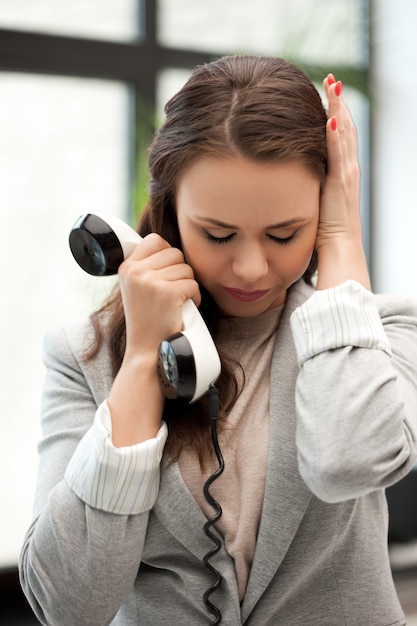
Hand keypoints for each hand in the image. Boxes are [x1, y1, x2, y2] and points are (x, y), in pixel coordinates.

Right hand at [118, 233, 200, 359]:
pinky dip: (195, 297)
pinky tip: (183, 309)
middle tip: (172, 293)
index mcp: (126, 267)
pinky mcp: (168, 292)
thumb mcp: (136, 289)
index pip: (155, 240)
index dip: (167, 253)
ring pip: (186, 268)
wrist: (147, 352)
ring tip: (176, 303)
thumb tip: (170, 248)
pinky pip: (193, 283)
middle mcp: (135, 271)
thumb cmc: (147, 321)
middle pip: (175, 252)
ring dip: (188, 285)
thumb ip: (146, 268)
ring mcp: (150, 281)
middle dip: (180, 272)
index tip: (167, 272)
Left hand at [315, 74, 370, 289]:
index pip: (336, 142)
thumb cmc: (322, 243)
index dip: (330, 120)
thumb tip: (277, 190)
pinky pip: (340, 154)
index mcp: (337, 180)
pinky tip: (330, 115)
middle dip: (336, 106)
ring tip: (332, 86)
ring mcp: (346, 178)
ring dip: (338, 110)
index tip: (321, 99)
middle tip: (330, 82)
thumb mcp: (309, 210)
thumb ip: (300, 195)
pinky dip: (336, 134)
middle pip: (344, 132)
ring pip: (344, 136)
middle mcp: (345, 175)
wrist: (339, 258)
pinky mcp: (342, 186)